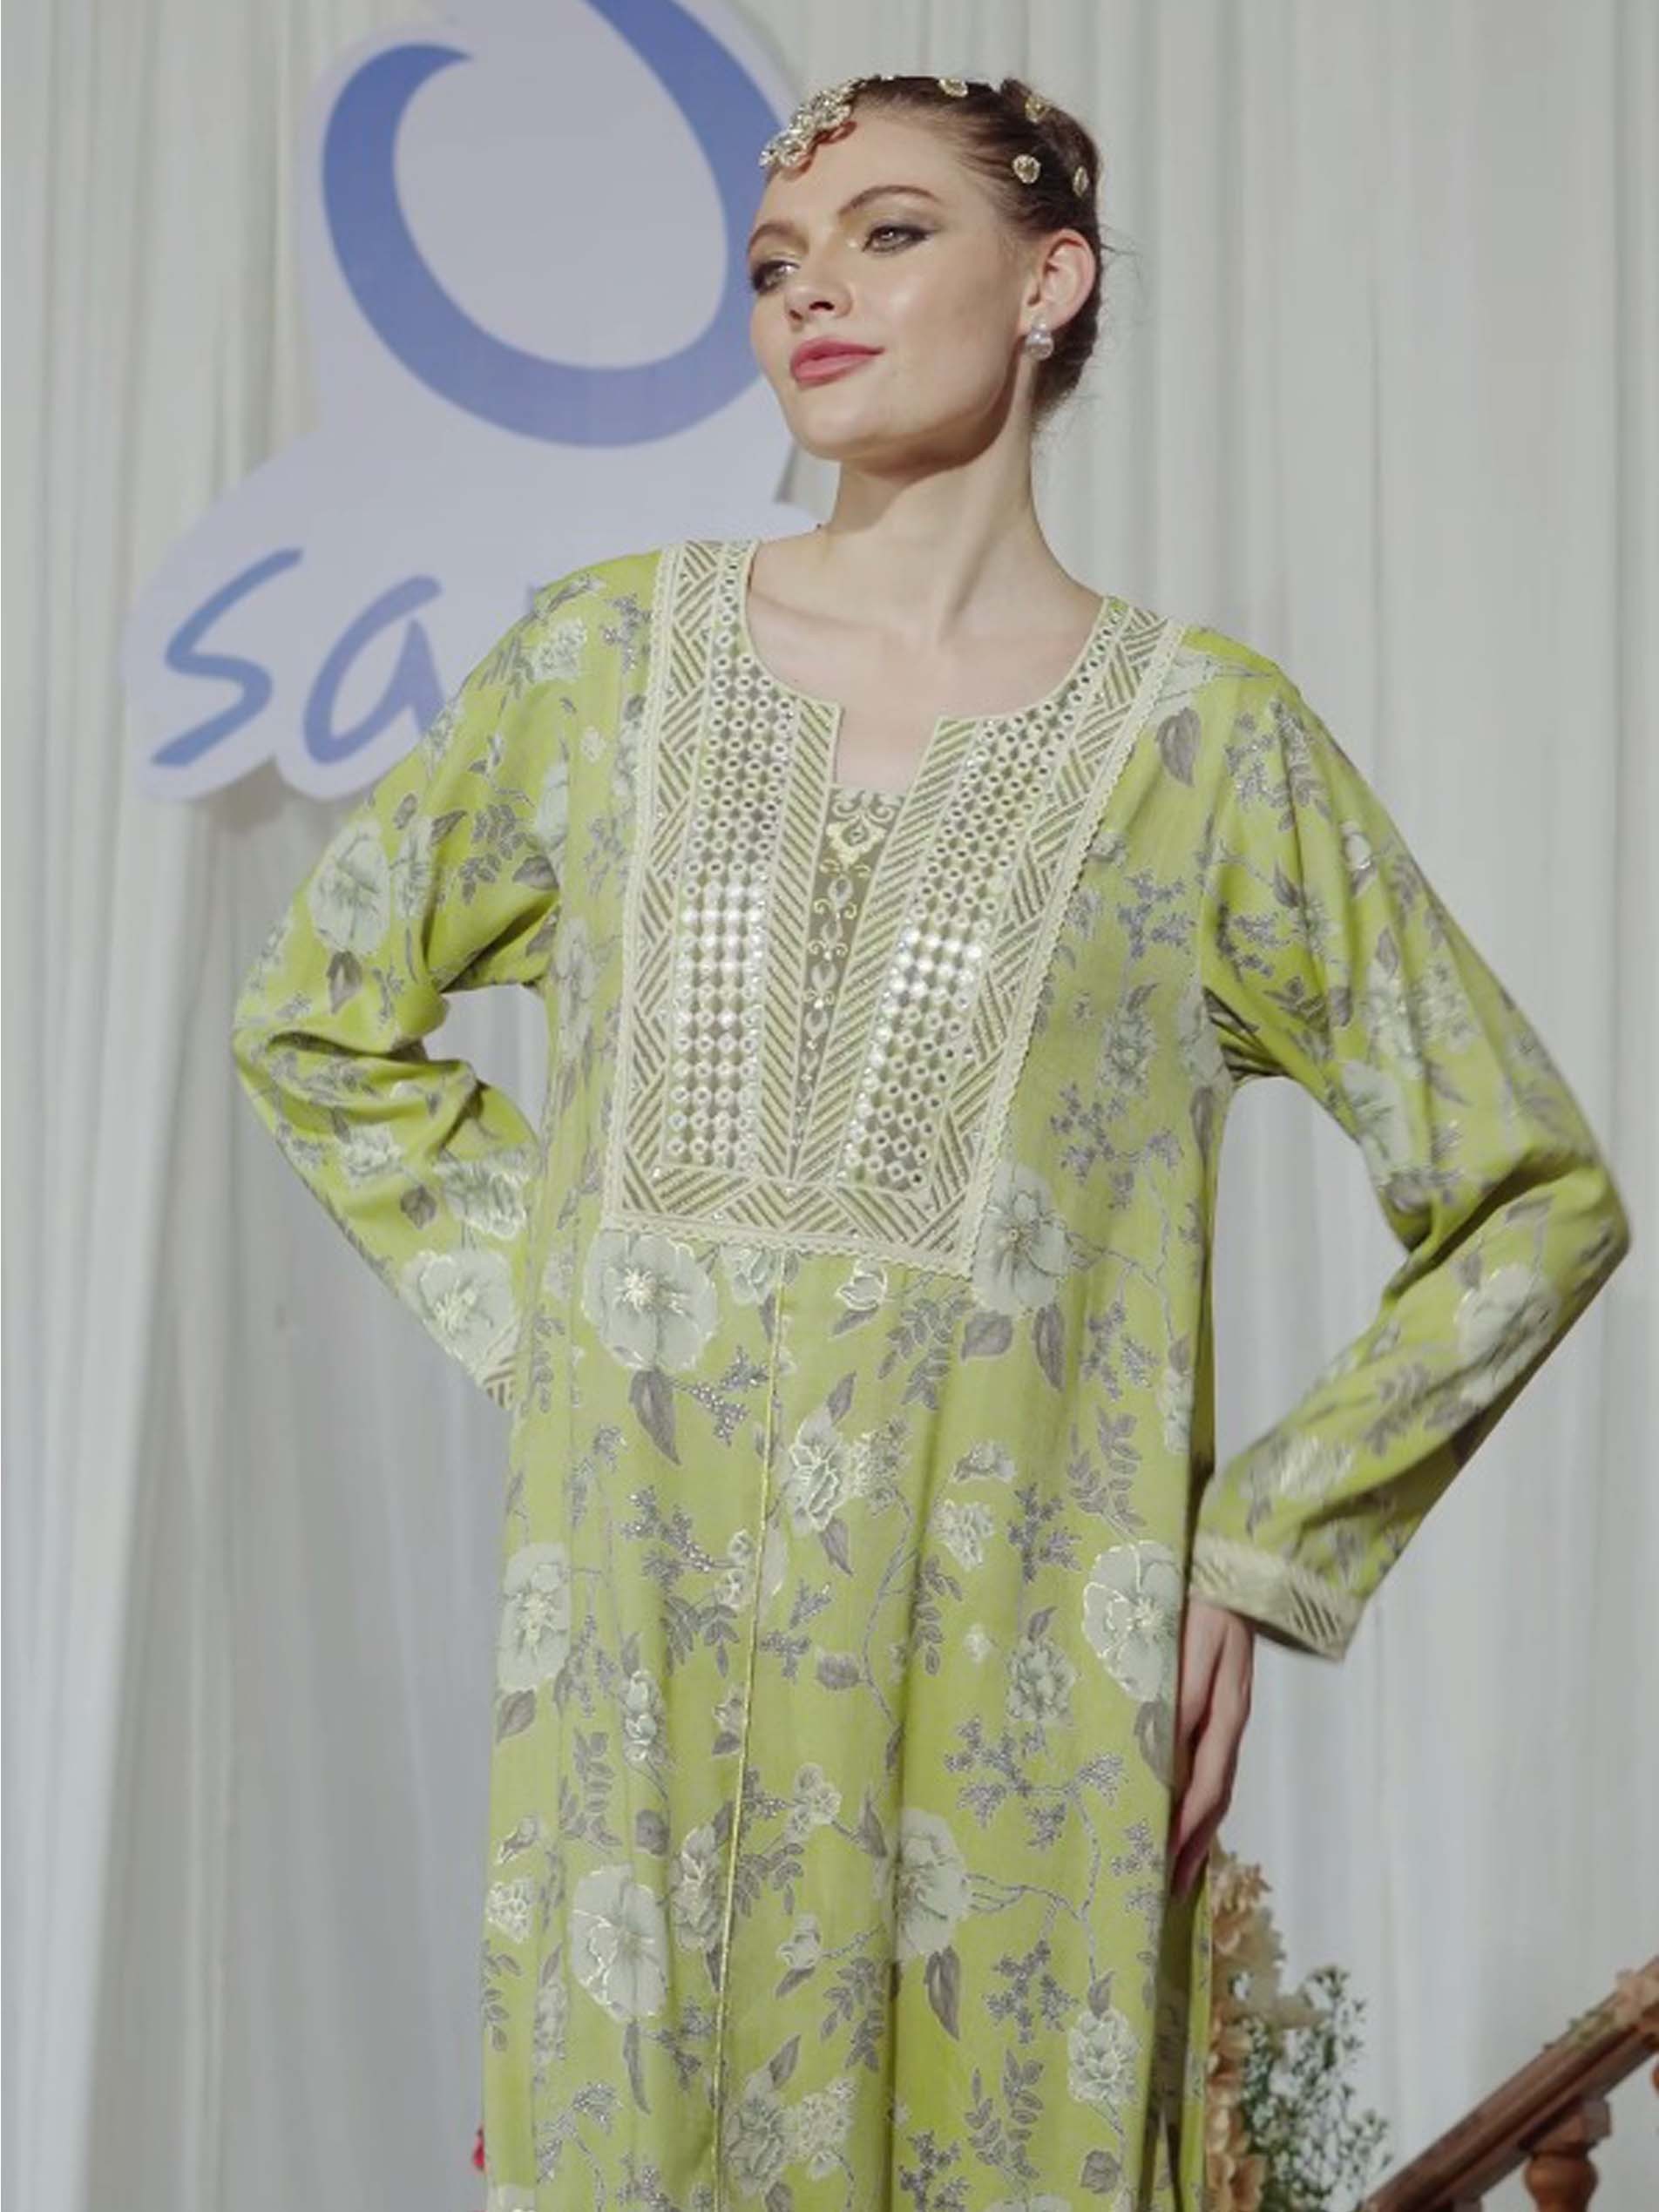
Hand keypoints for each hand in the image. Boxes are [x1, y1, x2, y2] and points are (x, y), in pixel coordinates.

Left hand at [1169, 1596, 1254, 1899]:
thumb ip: (1180, 1695)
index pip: (1204, 1785)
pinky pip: (1215, 1760)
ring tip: (1176, 1865)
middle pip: (1215, 1795)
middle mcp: (1230, 1721)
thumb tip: (1167, 1751)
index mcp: (1222, 1711)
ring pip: (1218, 1783)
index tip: (1164, 1865)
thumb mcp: (1188, 1645)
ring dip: (1198, 1827)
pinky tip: (1186, 1809)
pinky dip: (1201, 1794)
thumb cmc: (1200, 1602)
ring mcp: (1231, 1714)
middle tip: (1169, 1888)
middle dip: (1193, 1844)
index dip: (1186, 1829)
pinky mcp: (1225, 1703)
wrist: (1235, 1567)